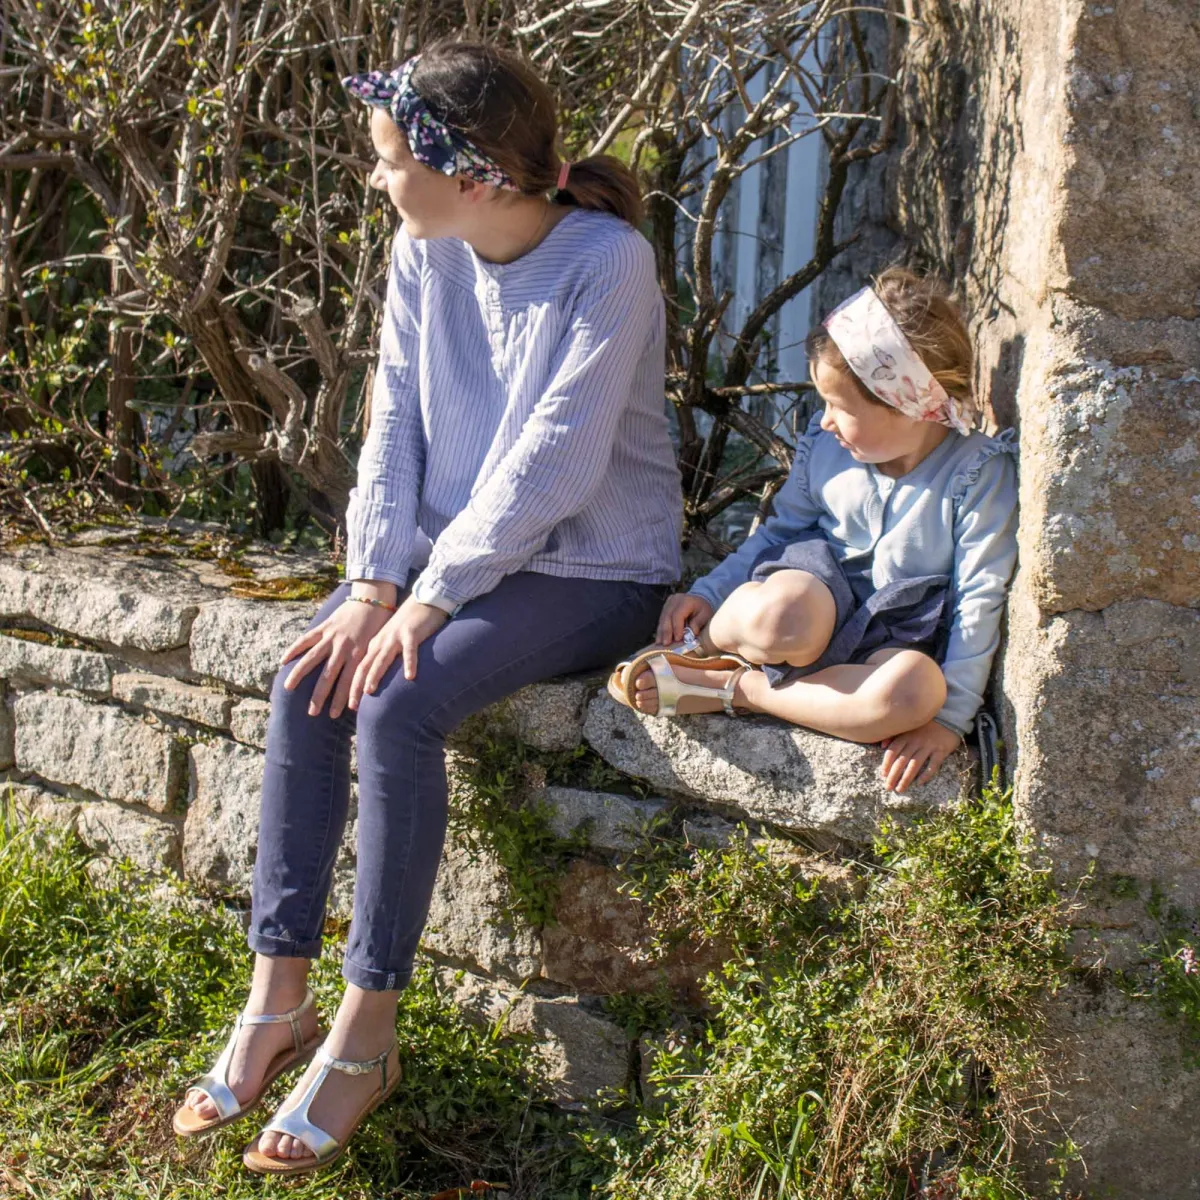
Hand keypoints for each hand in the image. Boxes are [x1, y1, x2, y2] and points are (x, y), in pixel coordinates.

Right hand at [281, 597, 392, 719]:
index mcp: (359, 654)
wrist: (374, 600)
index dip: (343, 698)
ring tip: (288, 688)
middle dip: (320, 695)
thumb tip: (364, 689)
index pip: (349, 681)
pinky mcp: (324, 626)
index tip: (338, 714)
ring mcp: (332, 637)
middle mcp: (344, 647)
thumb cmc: (378, 627)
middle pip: (329, 676)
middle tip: (312, 713)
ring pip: (312, 658)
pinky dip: (294, 649)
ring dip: (299, 675)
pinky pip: (306, 639)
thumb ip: (366, 665)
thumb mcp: (376, 648)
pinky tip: (283, 661)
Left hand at [348, 595, 448, 708]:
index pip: (355, 670)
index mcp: (372, 646)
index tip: (343, 709)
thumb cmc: (406, 625)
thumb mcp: (388, 641)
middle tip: (348, 708)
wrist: (421, 602)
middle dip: (354, 688)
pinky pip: (410, 651)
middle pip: (363, 667)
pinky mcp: (411, 634)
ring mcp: (394, 638)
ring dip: (374, 675)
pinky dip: (409, 663)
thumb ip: (380, 658)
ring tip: (369, 691)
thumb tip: (372, 680)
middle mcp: (379, 643)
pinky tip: (410, 677)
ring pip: (381, 659)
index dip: (348, 689)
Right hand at [657, 593, 714, 644]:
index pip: (678, 615)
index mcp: (686, 601)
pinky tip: (659, 639)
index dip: (677, 627)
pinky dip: (661, 630)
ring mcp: (668, 603)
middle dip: (666, 632)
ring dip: (661, 632)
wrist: (699, 600)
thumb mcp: (706, 615)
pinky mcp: (665, 607)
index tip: (678, 639)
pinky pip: (661, 619)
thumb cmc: (703, 609)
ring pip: (662, 619)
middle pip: (667, 617)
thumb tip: (690, 633)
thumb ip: (698, 623)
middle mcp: (675, 600)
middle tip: (666, 644)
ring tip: (660, 643)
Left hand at [879, 721, 962, 793]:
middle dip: (893, 775)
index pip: (893, 751)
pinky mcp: (941, 751)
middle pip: (901, 760)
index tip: (883, 775)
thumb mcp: (909, 727)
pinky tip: (919, 783)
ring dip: (906, 778)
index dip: (886, 764)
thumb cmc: (925, 726)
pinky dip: (926, 774)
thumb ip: (895, 736)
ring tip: (900, 789)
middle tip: (888, 787)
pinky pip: (933, 765)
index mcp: (906, 735)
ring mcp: (928, 746)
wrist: (949, 719)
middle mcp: (916, 741)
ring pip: (915, 765)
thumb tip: (882, 746)